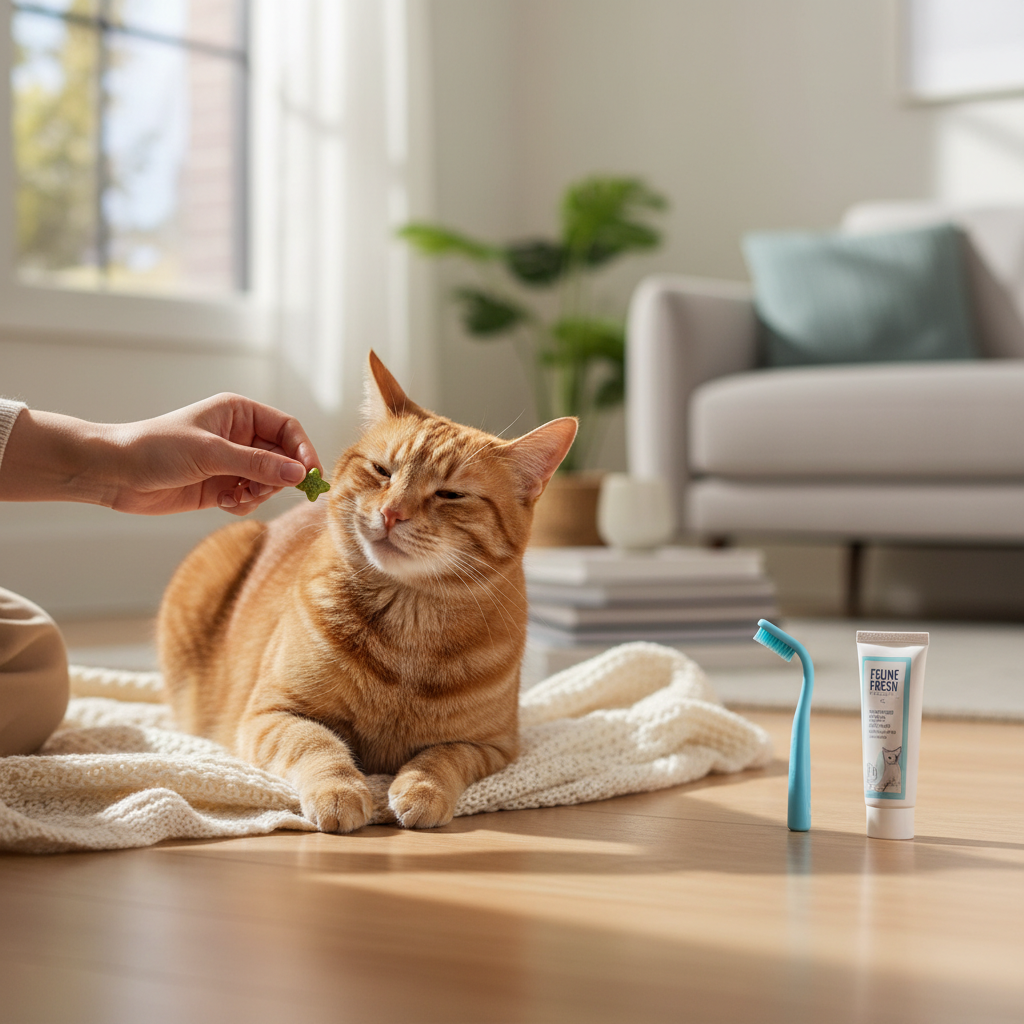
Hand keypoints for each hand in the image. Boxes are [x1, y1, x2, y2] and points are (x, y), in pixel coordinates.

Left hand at [0, 394, 322, 516]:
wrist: (114, 473)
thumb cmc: (156, 449)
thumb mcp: (211, 453)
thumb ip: (257, 464)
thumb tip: (299, 474)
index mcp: (240, 413)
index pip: (287, 429)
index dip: (302, 451)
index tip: (310, 476)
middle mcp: (240, 436)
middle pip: (283, 458)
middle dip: (278, 477)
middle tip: (264, 490)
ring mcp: (231, 462)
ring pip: (269, 481)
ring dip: (260, 493)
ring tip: (237, 496)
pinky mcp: (222, 486)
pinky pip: (251, 496)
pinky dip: (245, 503)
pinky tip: (224, 502)